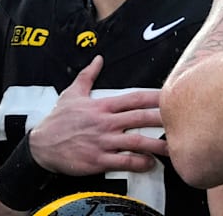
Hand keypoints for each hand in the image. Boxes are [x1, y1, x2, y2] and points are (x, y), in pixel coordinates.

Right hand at [29, 55, 166, 175]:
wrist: (39, 147)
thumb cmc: (57, 120)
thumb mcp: (71, 94)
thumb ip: (87, 76)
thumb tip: (97, 59)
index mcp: (102, 106)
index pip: (135, 98)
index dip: (155, 97)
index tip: (173, 95)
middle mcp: (105, 123)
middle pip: (140, 118)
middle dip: (163, 119)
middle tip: (183, 120)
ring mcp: (102, 142)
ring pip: (135, 142)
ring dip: (157, 145)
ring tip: (174, 147)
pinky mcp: (97, 160)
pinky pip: (122, 162)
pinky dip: (138, 163)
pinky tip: (151, 164)